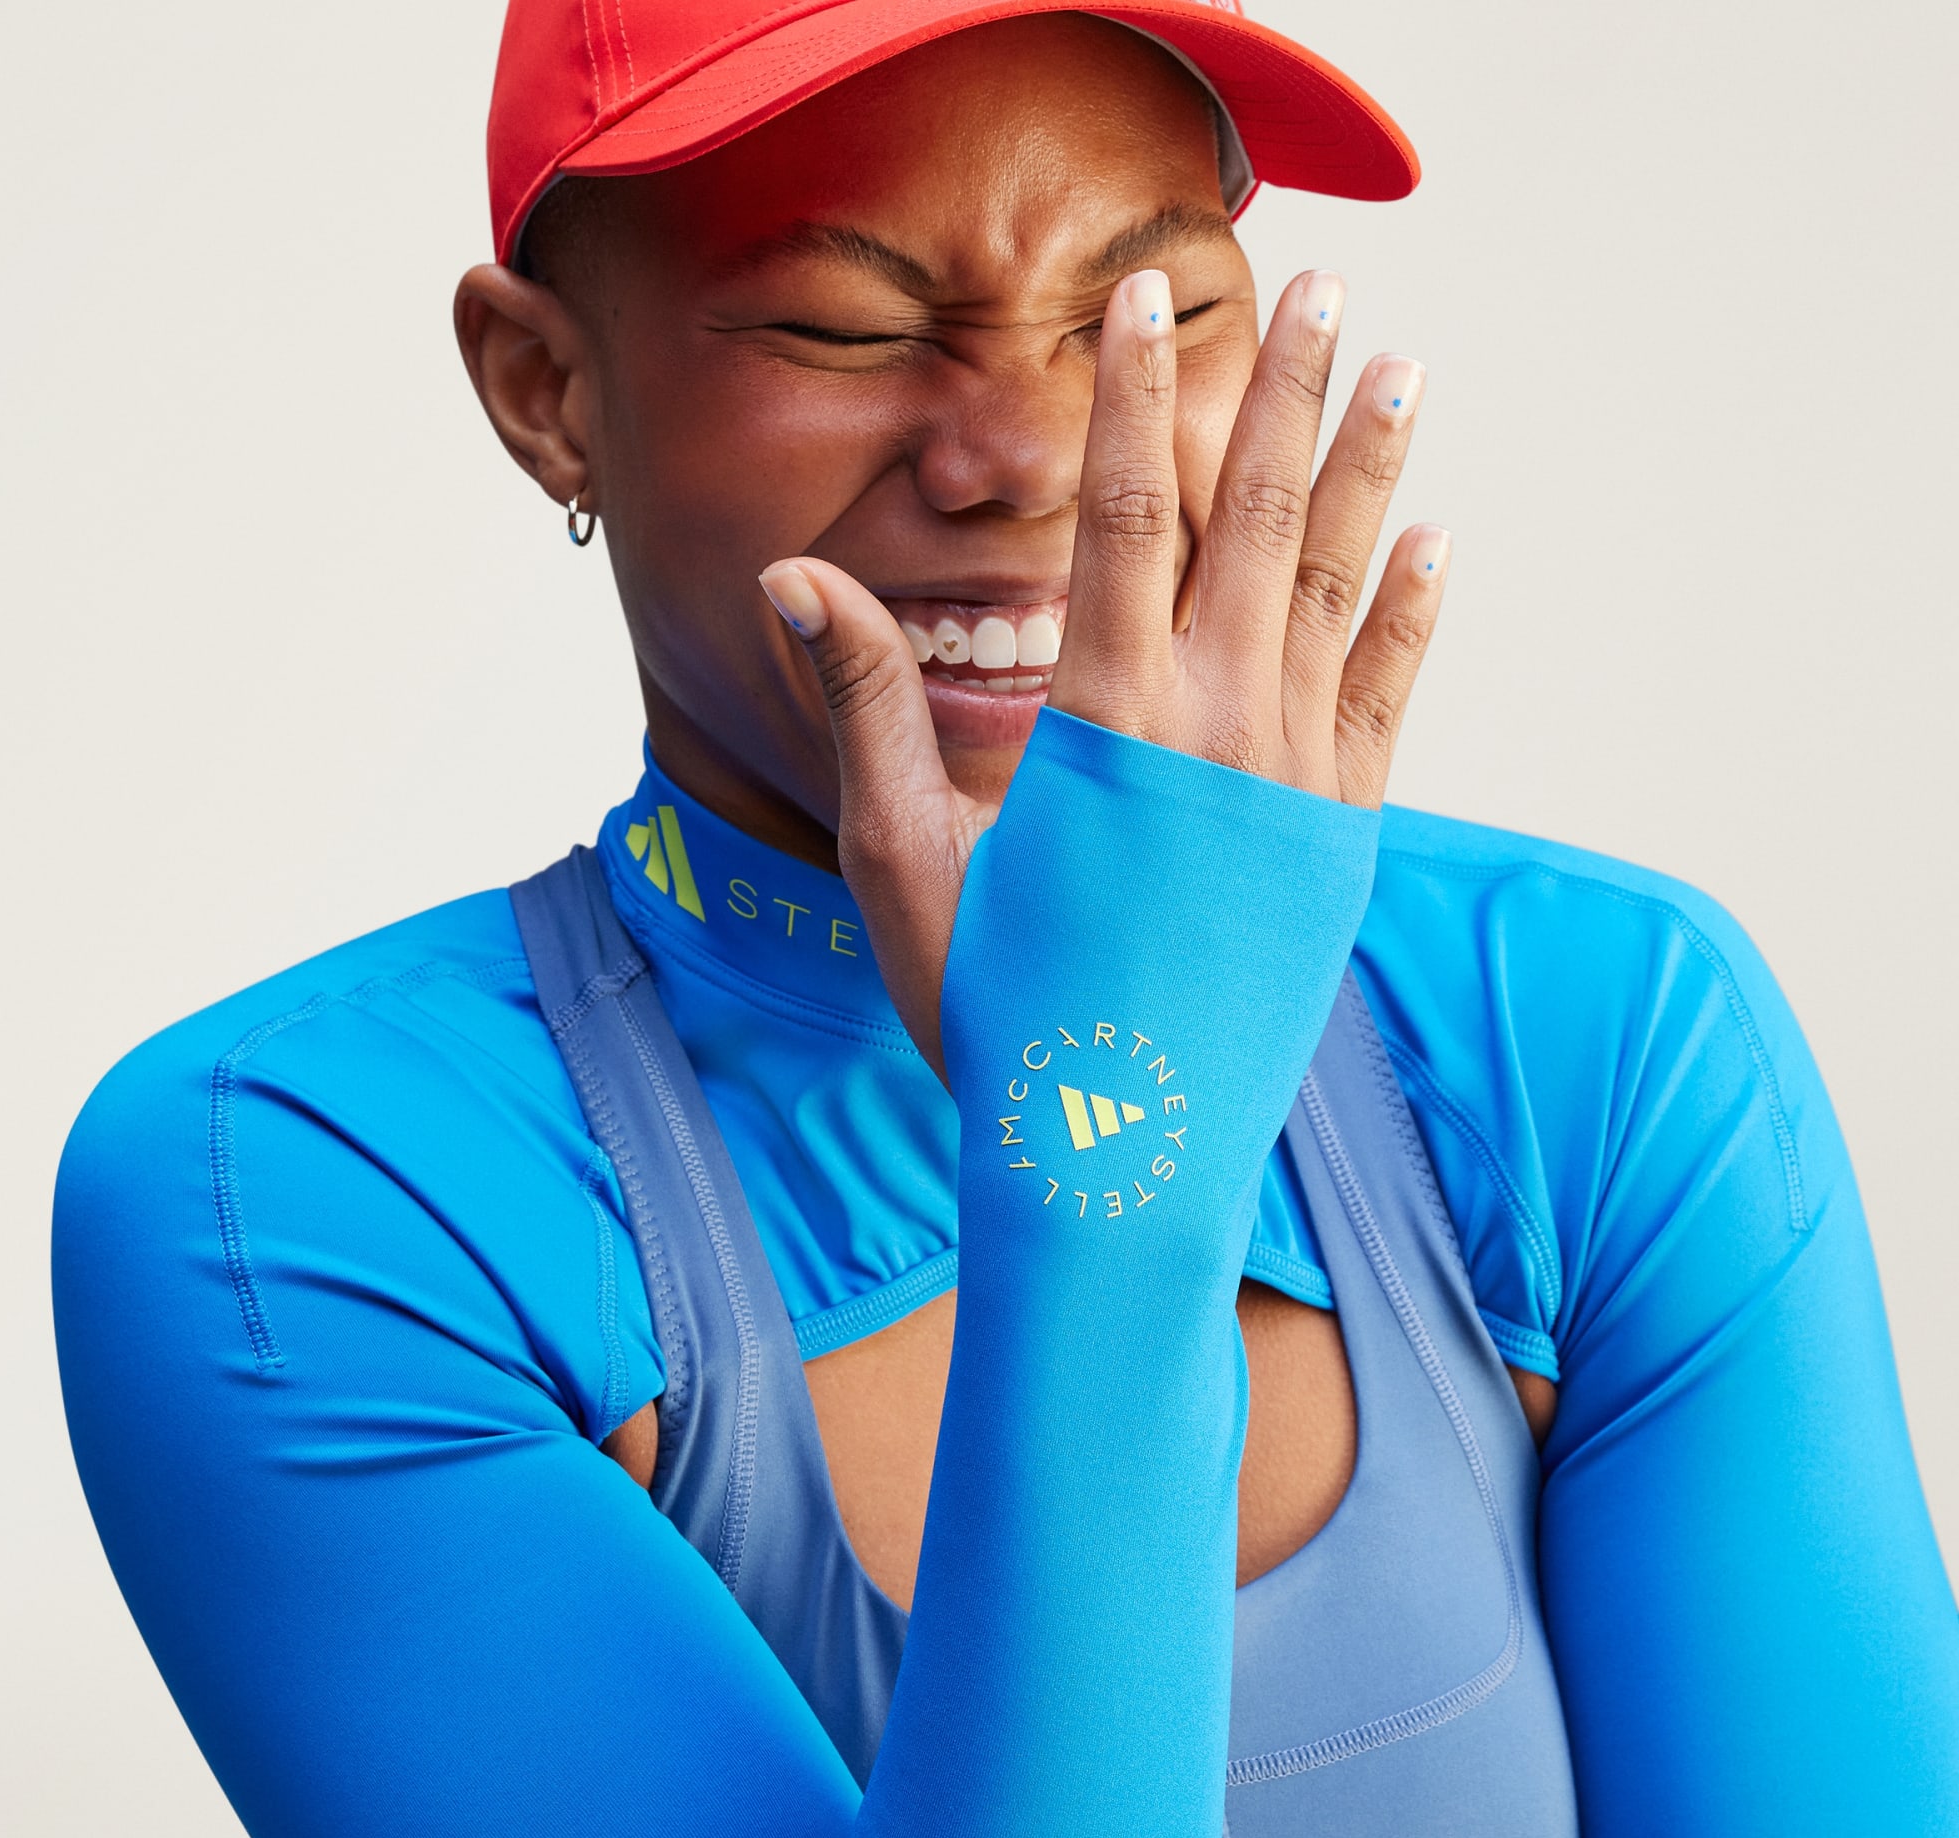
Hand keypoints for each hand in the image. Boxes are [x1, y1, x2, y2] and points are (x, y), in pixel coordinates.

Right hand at [759, 268, 1445, 1076]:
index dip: (1130, 395)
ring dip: (1371, 471)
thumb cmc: (994, 1017)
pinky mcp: (1341, 841)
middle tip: (1322, 287)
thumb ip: (864, 706)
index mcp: (1106, 723)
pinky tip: (1435, 543)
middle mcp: (1219, 730)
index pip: (1124, 513)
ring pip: (1342, 590)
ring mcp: (1296, 784)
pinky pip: (1390, 699)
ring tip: (1402, 371)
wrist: (1118, 1158)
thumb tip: (794, 577)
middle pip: (1259, 518)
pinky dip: (1412, 616)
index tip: (1144, 295)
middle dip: (1286, 391)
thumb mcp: (902, 863)